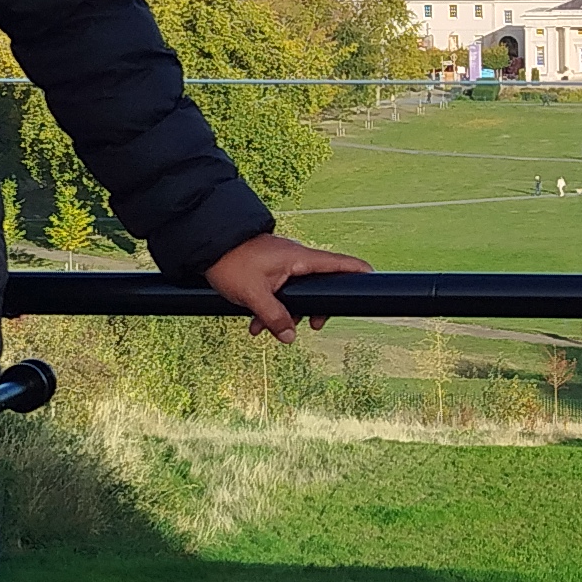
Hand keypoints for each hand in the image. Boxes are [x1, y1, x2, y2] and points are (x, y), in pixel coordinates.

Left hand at [202, 230, 369, 340]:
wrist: (206, 244)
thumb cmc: (232, 262)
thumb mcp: (254, 295)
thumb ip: (275, 318)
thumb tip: (290, 337)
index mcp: (300, 259)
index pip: (340, 263)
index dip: (359, 271)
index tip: (375, 279)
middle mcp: (296, 259)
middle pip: (320, 286)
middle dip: (312, 310)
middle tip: (310, 327)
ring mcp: (283, 264)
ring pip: (295, 292)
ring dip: (283, 314)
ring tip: (262, 330)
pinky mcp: (269, 268)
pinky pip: (279, 291)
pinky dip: (270, 307)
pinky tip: (252, 323)